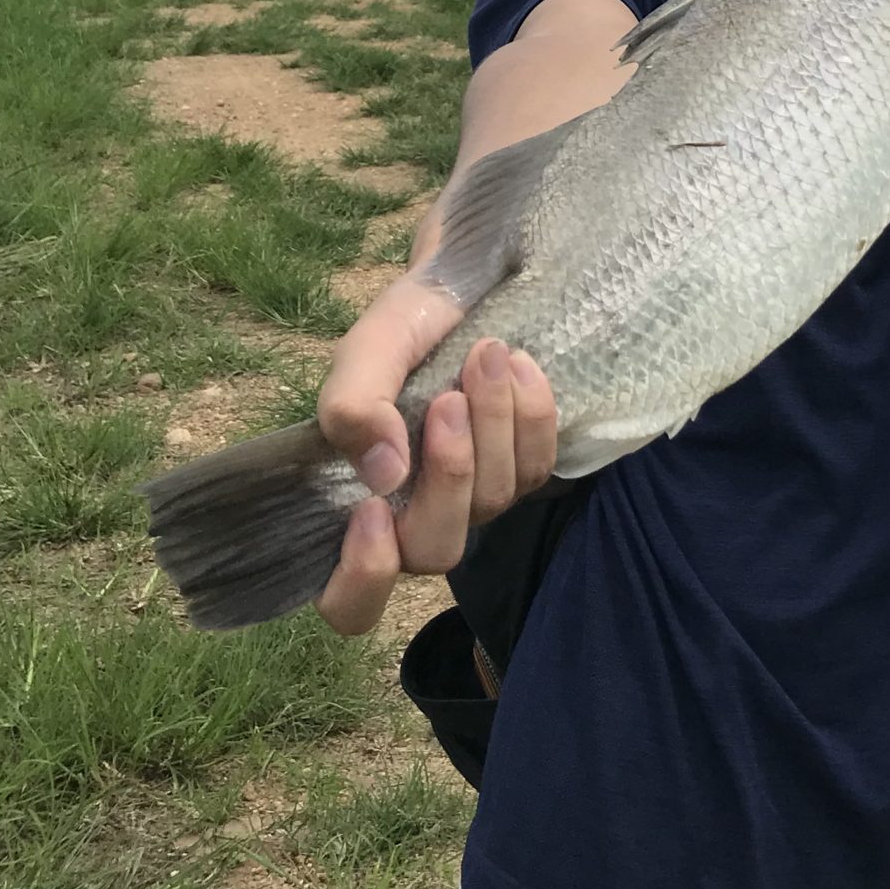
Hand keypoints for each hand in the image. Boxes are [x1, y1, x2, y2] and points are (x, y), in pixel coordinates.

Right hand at [313, 274, 557, 636]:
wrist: (463, 285)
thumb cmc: (404, 328)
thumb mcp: (366, 353)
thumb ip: (353, 407)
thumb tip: (382, 477)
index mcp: (359, 504)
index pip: (350, 603)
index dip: (363, 577)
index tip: (373, 507)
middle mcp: (418, 516)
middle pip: (436, 552)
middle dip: (449, 475)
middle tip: (448, 399)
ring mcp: (477, 498)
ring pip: (493, 501)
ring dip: (493, 424)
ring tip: (486, 353)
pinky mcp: (525, 469)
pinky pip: (539, 467)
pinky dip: (532, 413)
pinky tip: (519, 363)